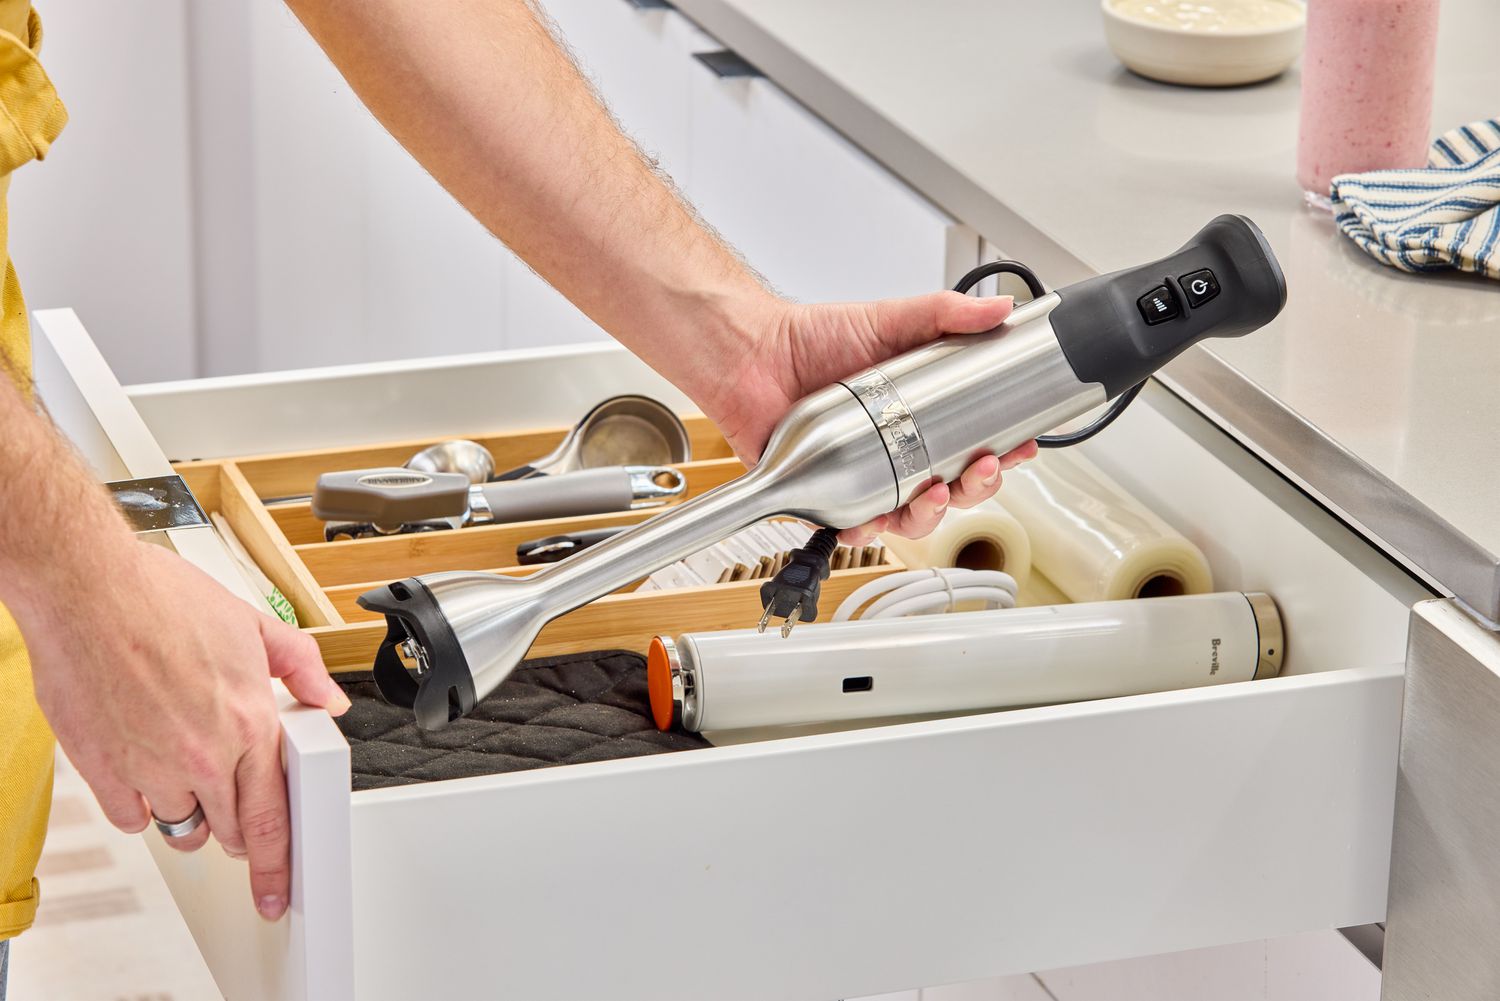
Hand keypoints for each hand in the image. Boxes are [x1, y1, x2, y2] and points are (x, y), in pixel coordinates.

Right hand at [24, 541, 350, 921]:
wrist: (88, 590)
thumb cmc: (161, 599)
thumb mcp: (254, 625)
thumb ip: (301, 669)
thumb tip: (329, 702)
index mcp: (248, 721)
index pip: (273, 816)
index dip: (278, 864)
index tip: (280, 889)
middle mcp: (203, 753)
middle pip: (230, 830)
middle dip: (239, 835)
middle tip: (237, 825)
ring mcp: (150, 766)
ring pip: (180, 827)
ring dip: (191, 815)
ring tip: (188, 779)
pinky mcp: (102, 769)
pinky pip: (130, 818)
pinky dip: (140, 807)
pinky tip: (146, 774)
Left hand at [700, 292, 1037, 542]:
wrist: (752, 352)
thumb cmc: (812, 338)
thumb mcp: (889, 319)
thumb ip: (945, 313)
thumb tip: (1001, 308)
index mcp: (920, 420)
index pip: (974, 446)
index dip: (1003, 454)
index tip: (1023, 446)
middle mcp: (895, 454)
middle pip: (952, 491)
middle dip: (976, 488)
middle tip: (983, 468)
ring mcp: (862, 478)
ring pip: (910, 517)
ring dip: (930, 515)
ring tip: (933, 494)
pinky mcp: (824, 498)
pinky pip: (852, 527)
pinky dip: (865, 530)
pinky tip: (873, 520)